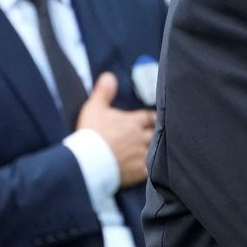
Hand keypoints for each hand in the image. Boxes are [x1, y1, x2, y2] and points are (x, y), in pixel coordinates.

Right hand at [76, 73, 155, 187]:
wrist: (89, 160)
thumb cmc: (91, 133)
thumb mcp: (94, 108)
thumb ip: (103, 92)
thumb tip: (109, 76)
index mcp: (132, 122)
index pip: (149, 117)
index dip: (152, 118)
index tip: (154, 119)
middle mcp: (140, 137)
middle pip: (155, 134)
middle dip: (155, 134)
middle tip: (156, 135)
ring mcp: (141, 154)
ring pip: (155, 151)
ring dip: (155, 150)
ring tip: (157, 152)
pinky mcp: (139, 171)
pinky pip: (150, 170)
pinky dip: (151, 169)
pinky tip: (152, 170)